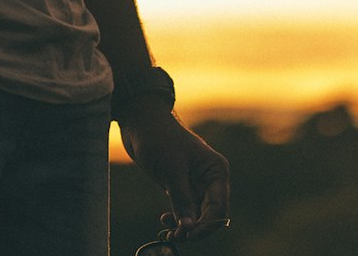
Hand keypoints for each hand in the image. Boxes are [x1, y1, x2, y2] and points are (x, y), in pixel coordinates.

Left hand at [119, 101, 229, 240]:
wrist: (139, 120)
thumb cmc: (159, 137)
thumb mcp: (171, 169)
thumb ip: (181, 199)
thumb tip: (188, 228)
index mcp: (216, 170)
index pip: (218, 207)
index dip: (205, 225)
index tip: (188, 235)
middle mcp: (210, 179)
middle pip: (209, 214)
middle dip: (194, 228)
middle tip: (175, 237)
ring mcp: (195, 183)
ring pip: (197, 215)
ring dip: (185, 227)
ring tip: (169, 234)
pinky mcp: (181, 186)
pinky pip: (185, 209)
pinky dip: (178, 219)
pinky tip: (166, 222)